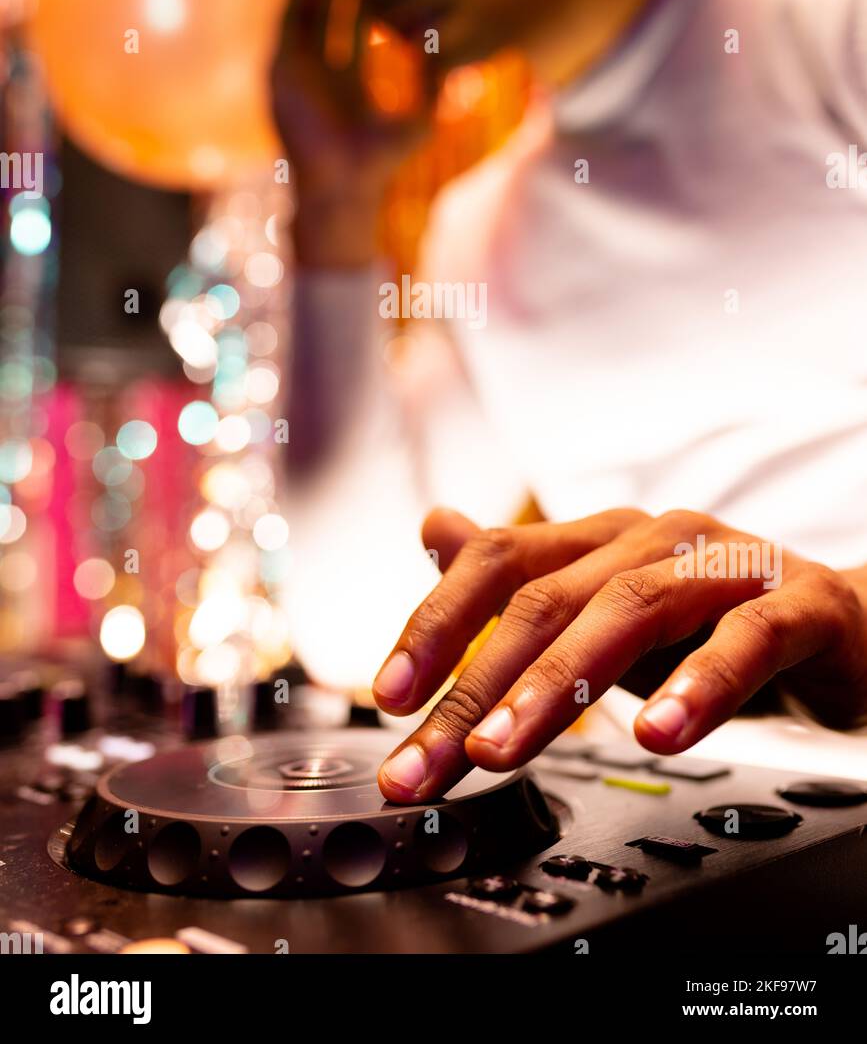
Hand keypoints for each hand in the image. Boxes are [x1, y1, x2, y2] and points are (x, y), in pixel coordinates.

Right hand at [270, 0, 438, 266]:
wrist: (344, 184)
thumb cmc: (382, 161)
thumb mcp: (419, 118)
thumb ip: (435, 85)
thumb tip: (455, 57)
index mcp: (346, 78)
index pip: (352, 20)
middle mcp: (317, 69)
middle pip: (322, 7)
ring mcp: (295, 70)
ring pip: (299, 8)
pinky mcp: (279, 71)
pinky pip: (285, 21)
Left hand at [373, 506, 866, 801]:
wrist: (849, 628)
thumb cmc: (716, 619)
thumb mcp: (606, 606)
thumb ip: (522, 576)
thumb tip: (434, 530)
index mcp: (605, 539)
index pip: (502, 562)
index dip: (438, 623)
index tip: (390, 697)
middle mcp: (657, 539)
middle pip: (549, 600)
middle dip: (476, 688)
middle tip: (430, 763)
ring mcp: (729, 564)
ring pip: (631, 610)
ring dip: (558, 685)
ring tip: (505, 751)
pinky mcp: (803, 605)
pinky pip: (746, 639)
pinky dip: (699, 684)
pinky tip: (657, 732)